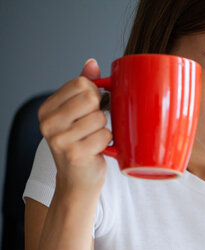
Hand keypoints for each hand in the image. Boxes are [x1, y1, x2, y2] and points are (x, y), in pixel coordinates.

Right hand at [38, 58, 111, 194]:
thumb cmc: (82, 144)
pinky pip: (105, 136)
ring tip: (94, 140)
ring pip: (100, 118)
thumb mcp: (78, 115)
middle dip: (100, 112)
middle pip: (91, 98)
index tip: (92, 108)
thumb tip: (92, 63)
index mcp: (47, 109)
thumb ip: (84, 88)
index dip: (95, 94)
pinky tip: (97, 150)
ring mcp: (59, 139)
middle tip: (94, 127)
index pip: (80, 83)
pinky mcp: (74, 154)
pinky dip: (107, 143)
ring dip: (104, 130)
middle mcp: (48, 122)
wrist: (78, 181)